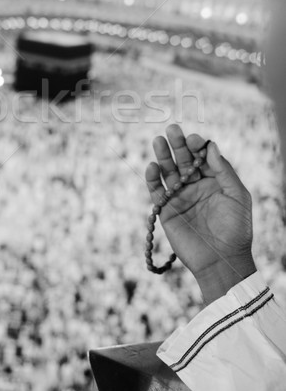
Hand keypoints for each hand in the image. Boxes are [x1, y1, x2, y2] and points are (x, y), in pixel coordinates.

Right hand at [145, 124, 255, 303]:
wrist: (222, 261)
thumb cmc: (236, 229)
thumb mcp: (238, 196)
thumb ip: (224, 171)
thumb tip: (211, 146)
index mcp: (214, 181)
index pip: (202, 157)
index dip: (197, 146)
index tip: (194, 139)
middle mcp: (195, 186)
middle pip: (183, 160)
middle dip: (178, 145)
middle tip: (172, 130)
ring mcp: (180, 197)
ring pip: (168, 172)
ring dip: (162, 156)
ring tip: (158, 141)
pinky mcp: (166, 210)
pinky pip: (157, 191)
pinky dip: (152, 179)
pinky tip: (152, 167)